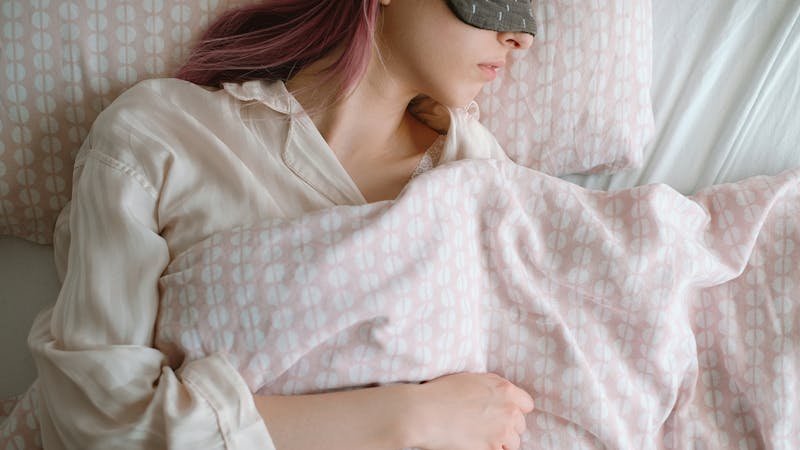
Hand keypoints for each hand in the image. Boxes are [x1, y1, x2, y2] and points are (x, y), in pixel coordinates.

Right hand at [412, 372, 534, 449]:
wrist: (423, 413)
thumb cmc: (440, 393)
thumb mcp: (471, 379)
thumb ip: (492, 387)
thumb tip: (500, 396)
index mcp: (504, 389)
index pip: (526, 404)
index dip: (513, 409)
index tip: (502, 413)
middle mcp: (508, 410)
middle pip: (520, 425)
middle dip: (506, 426)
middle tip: (486, 426)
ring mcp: (501, 432)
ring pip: (513, 442)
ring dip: (500, 441)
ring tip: (480, 437)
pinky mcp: (491, 449)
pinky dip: (490, 449)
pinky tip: (476, 444)